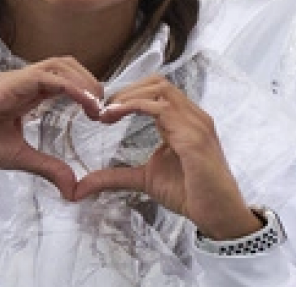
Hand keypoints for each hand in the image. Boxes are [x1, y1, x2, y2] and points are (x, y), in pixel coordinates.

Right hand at [0, 58, 104, 196]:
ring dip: (84, 80)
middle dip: (90, 80)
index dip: (86, 88)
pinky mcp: (10, 83)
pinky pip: (48, 77)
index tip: (100, 112)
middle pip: (66, 64)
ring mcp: (16, 79)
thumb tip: (73, 190)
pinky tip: (87, 103)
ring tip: (97, 104)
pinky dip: (72, 86)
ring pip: (60, 64)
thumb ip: (47, 168)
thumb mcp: (19, 156)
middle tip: (104, 106)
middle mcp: (23, 82)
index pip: (63, 78)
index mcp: (25, 93)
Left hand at [74, 76, 261, 239]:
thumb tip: (79, 187)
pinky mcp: (193, 137)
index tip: (103, 113)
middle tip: (101, 110)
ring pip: (159, 89)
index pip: (157, 91)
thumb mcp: (144, 180)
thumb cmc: (190, 193)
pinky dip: (133, 107)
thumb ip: (115, 176)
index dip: (128, 95)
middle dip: (125, 91)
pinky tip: (114, 117)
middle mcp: (193, 117)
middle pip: (157, 82)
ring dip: (127, 96)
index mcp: (185, 122)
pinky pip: (161, 109)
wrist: (216, 212)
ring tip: (105, 113)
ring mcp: (196, 124)